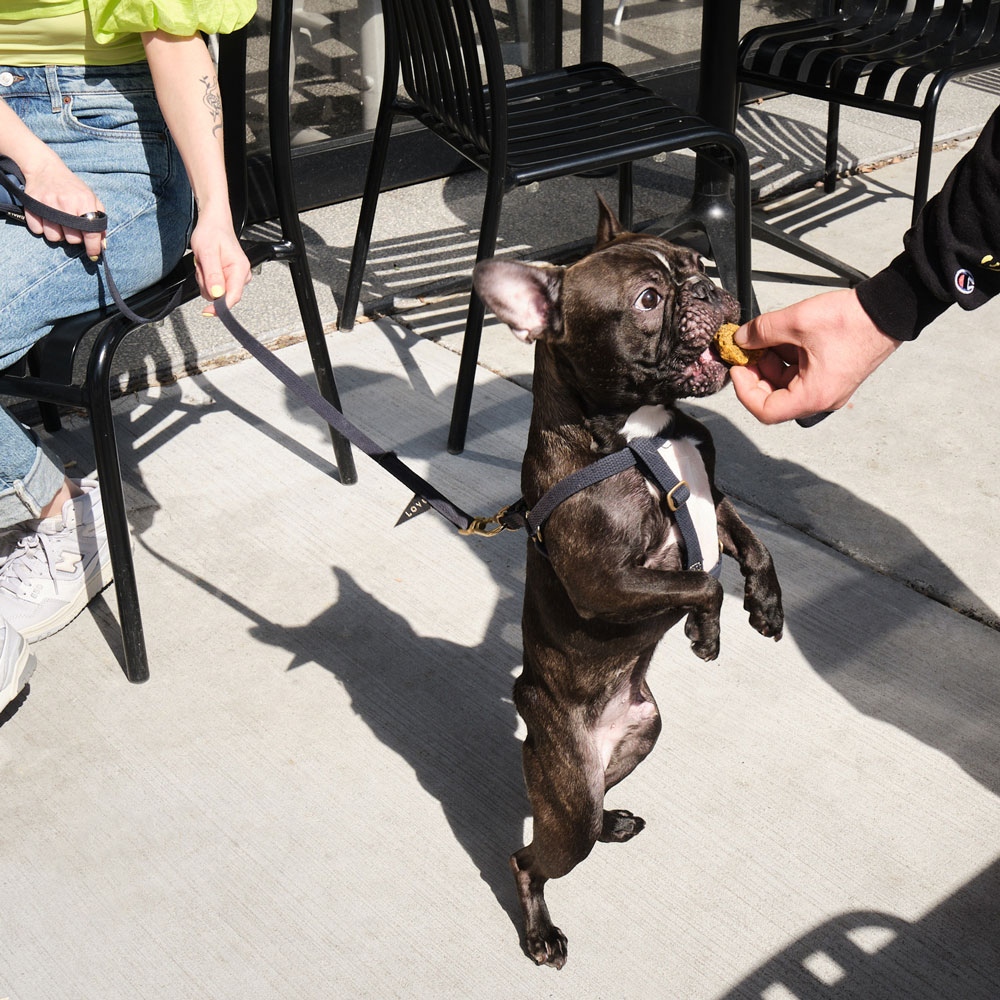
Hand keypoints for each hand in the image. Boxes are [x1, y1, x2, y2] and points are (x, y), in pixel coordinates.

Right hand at [23, 155, 105, 259]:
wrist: (45, 168)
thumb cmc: (72, 187)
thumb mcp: (91, 199)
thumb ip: (99, 221)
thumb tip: (102, 244)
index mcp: (84, 201)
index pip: (91, 232)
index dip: (94, 247)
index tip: (93, 254)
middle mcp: (66, 203)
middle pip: (72, 239)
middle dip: (74, 237)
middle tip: (72, 227)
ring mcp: (48, 204)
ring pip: (54, 237)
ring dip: (57, 234)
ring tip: (58, 223)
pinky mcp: (32, 204)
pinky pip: (37, 230)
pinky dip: (41, 228)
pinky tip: (45, 219)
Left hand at [189, 209, 251, 314]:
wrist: (213, 223)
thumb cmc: (212, 233)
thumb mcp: (207, 252)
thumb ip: (213, 274)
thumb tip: (217, 294)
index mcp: (240, 270)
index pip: (233, 297)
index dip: (220, 308)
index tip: (207, 312)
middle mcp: (241, 275)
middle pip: (222, 296)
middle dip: (208, 285)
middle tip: (203, 267)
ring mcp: (235, 277)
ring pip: (216, 293)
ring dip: (205, 281)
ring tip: (205, 264)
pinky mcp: (229, 278)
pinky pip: (214, 288)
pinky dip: (206, 279)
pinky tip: (207, 266)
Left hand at [728, 289, 901, 423]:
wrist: (888, 309)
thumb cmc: (852, 320)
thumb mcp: (797, 321)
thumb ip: (761, 331)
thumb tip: (740, 339)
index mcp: (814, 395)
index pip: (766, 411)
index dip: (744, 391)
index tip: (737, 367)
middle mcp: (822, 399)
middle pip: (774, 399)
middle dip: (756, 374)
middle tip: (747, 350)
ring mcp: (827, 388)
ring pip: (785, 384)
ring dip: (771, 363)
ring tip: (767, 337)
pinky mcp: (830, 375)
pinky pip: (799, 374)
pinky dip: (786, 358)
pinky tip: (782, 337)